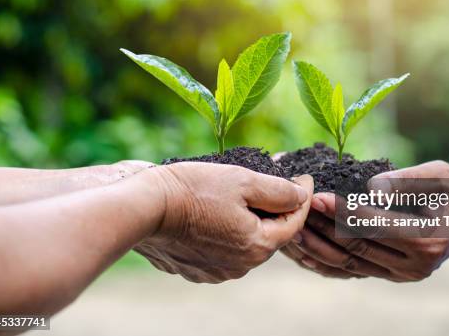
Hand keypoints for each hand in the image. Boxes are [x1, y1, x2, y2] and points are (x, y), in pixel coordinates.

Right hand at [135, 162, 312, 282]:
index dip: (302, 197)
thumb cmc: (194, 190)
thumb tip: (301, 196)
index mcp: (257, 246)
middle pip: (270, 234)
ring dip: (251, 220)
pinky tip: (218, 212)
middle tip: (277, 182)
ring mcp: (217, 271)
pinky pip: (223, 249)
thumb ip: (278, 191)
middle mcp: (241, 266)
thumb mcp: (243, 181)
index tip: (305, 178)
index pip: (293, 222)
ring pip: (246, 242)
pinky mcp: (197, 269)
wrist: (143, 209)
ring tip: (246, 195)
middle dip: (276, 208)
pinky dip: (228, 230)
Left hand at [283, 161, 448, 281]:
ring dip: (318, 248)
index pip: (373, 226)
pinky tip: (306, 252)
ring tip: (292, 229)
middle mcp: (414, 265)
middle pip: (356, 247)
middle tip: (296, 210)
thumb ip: (407, 181)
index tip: (317, 196)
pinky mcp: (394, 275)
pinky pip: (355, 271)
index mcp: (426, 240)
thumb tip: (372, 188)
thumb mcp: (440, 174)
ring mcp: (403, 275)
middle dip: (322, 228)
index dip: (342, 212)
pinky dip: (329, 263)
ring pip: (350, 264)